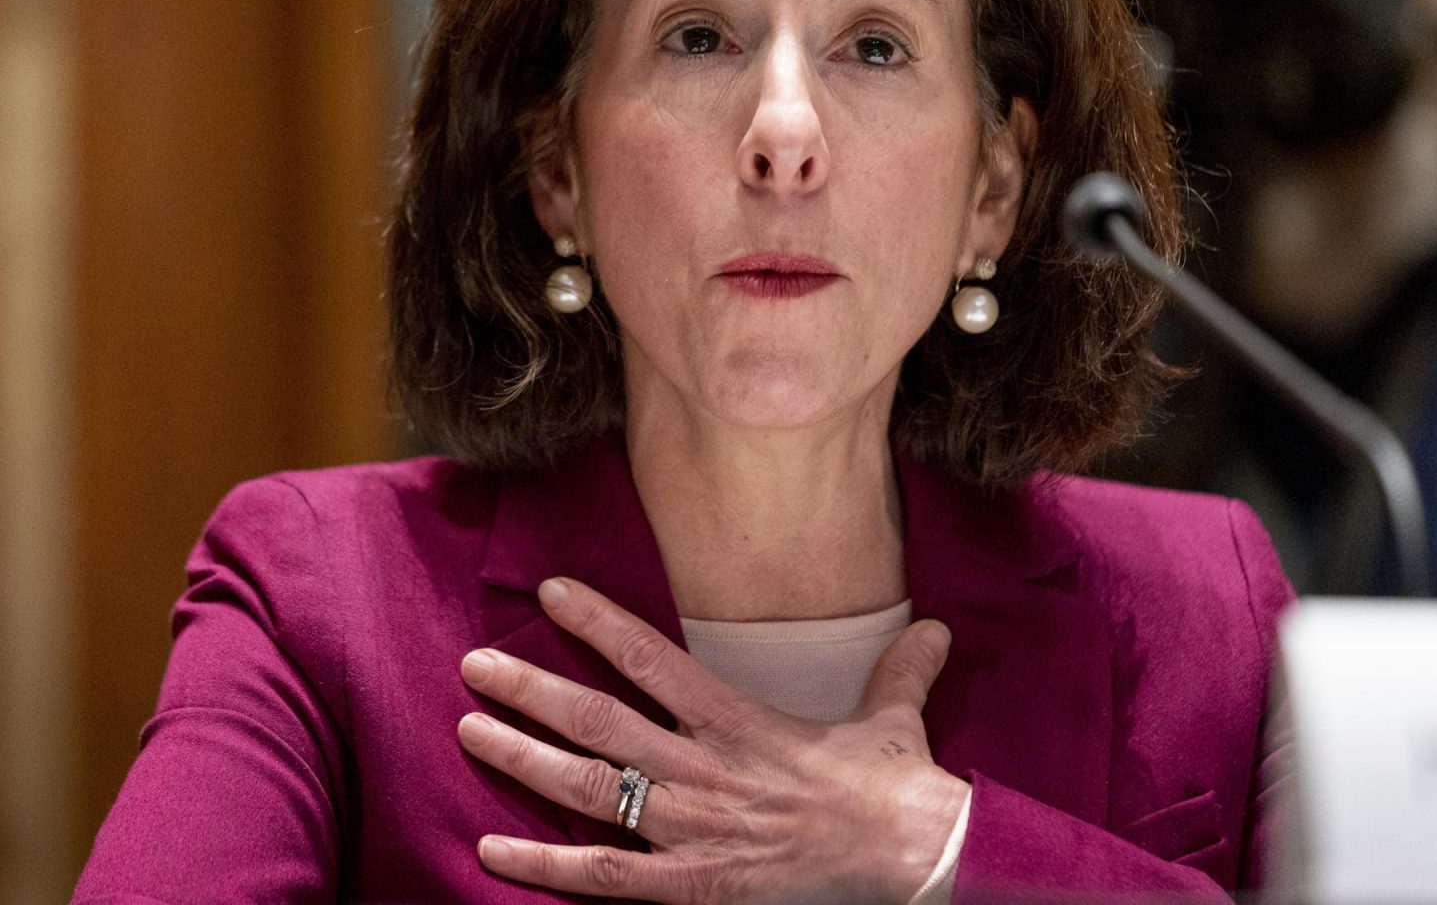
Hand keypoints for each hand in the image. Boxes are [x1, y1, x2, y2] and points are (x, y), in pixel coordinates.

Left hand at [457, 577, 968, 903]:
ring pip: (590, 788)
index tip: (550, 592)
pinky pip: (604, 877)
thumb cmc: (899, 789)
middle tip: (474, 665)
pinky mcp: (694, 885)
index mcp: (741, 721)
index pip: (653, 659)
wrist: (915, 861)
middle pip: (600, 721)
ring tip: (468, 731)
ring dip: (522, 760)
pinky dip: (545, 864)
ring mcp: (692, 830)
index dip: (597, 622)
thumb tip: (935, 627)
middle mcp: (704, 770)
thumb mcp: (895, 716)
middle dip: (531, 690)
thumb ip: (899, 667)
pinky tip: (492, 849)